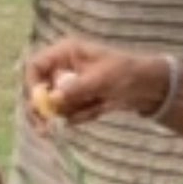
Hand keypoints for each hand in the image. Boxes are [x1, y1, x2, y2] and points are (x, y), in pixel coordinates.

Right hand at [24, 39, 158, 127]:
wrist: (150, 87)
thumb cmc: (127, 72)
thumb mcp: (101, 79)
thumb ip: (75, 89)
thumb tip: (52, 99)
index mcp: (66, 53)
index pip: (35, 66)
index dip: (33, 85)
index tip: (38, 104)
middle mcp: (63, 68)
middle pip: (38, 90)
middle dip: (42, 110)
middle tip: (45, 130)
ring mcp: (69, 86)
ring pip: (53, 106)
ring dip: (68, 114)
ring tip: (95, 106)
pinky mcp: (77, 101)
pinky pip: (68, 114)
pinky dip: (81, 116)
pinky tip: (99, 108)